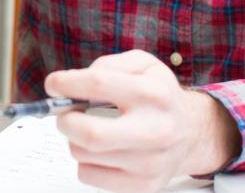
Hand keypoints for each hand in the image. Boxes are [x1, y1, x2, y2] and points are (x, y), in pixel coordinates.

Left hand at [44, 50, 240, 191]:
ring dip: (75, 139)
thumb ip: (108, 64)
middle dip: (65, 120)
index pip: (98, 84)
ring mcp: (150, 162)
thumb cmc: (159, 96)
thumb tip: (72, 82)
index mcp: (153, 93)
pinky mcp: (143, 186)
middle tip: (65, 113)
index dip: (66, 83)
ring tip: (90, 129)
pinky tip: (101, 150)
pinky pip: (89, 176)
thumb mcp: (143, 65)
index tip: (53, 84)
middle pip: (90, 133)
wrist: (191, 133)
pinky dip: (85, 161)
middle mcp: (155, 129)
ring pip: (83, 154)